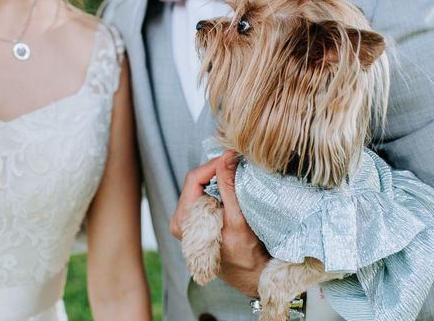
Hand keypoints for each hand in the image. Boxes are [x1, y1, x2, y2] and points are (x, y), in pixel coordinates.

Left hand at [170, 150, 269, 296]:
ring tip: (238, 173)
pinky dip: (220, 188)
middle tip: (238, 163)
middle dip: (217, 170)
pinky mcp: (198, 221)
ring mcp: (188, 221)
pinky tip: (233, 187)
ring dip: (219, 178)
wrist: (252, 277)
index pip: (194, 178)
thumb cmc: (245, 255)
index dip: (214, 164)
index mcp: (183, 220)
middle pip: (196, 181)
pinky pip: (206, 195)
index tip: (234, 157)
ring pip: (201, 186)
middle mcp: (181, 220)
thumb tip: (227, 156)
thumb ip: (229, 187)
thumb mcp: (238, 218)